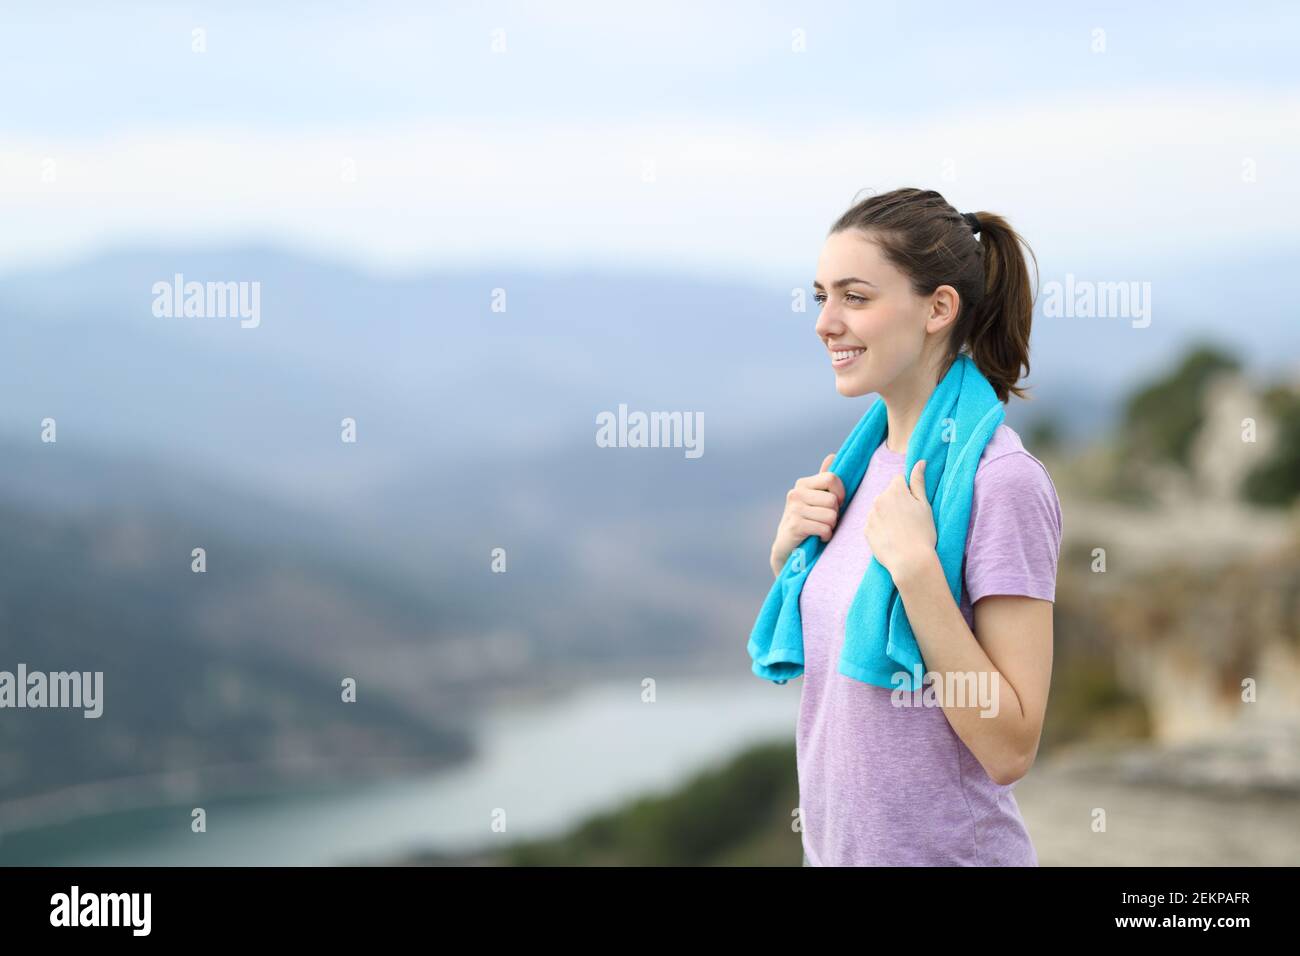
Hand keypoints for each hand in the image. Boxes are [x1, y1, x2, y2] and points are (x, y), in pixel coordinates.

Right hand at [770, 453, 846, 575]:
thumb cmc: (807, 521)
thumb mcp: (815, 499)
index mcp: (803, 484)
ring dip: (831, 526)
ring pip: (830, 515)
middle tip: (826, 520)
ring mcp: (793, 509)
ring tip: (821, 529)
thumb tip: (833, 455)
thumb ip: (824, 480)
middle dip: (835, 513)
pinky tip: (818, 537)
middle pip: (833, 500)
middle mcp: (795, 493)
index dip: (840, 493)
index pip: (831, 478)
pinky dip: (825, 535)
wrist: (788, 548)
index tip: (837, 504)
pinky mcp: (794, 525)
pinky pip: (823, 528)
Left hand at [864, 459, 936, 580]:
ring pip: (880, 509)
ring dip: (887, 515)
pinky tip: (891, 538)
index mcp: (894, 490)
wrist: (910, 561)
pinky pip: (873, 524)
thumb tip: (920, 462)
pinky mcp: (865, 530)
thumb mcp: (924, 505)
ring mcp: (870, 515)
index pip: (899, 481)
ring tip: (900, 531)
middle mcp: (878, 499)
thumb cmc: (922, 533)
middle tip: (908, 521)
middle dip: (896, 503)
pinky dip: (881, 528)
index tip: (914, 506)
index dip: (908, 492)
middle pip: (888, 495)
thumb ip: (919, 482)